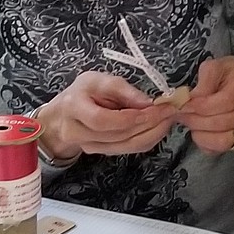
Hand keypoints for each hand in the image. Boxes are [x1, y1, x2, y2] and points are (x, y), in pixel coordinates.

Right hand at [36, 71, 177, 160]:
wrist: (62, 117)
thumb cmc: (82, 93)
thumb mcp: (98, 80)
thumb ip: (122, 89)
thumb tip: (148, 102)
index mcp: (74, 107)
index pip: (103, 120)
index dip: (131, 117)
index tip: (157, 107)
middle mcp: (78, 132)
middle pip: (118, 135)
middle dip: (149, 124)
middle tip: (170, 112)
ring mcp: (89, 147)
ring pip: (126, 146)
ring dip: (152, 134)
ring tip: (169, 118)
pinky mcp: (101, 153)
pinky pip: (128, 149)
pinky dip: (147, 139)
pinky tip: (159, 128)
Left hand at [181, 58, 233, 154]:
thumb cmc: (227, 74)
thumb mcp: (213, 68)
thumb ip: (201, 84)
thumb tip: (184, 102)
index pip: (225, 100)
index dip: (200, 106)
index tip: (183, 106)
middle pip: (224, 121)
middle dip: (197, 121)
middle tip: (182, 116)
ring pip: (225, 138)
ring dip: (201, 133)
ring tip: (190, 123)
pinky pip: (224, 146)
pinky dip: (207, 143)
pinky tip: (199, 133)